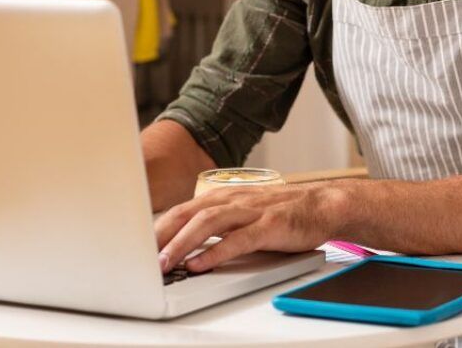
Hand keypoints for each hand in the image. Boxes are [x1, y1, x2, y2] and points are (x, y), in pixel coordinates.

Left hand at [155, 181, 344, 273]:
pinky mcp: (270, 226)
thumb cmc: (282, 213)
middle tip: (141, 257)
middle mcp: (234, 200)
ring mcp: (252, 211)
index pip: (183, 209)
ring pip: (209, 223)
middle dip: (163, 235)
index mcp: (224, 197)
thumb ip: (218, 225)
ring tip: (165, 263)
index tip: (138, 245)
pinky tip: (201, 264)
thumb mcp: (244, 214)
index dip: (159, 226)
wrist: (323, 205)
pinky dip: (216, 252)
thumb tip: (186, 245)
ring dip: (183, 243)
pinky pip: (238, 239)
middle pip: (190, 213)